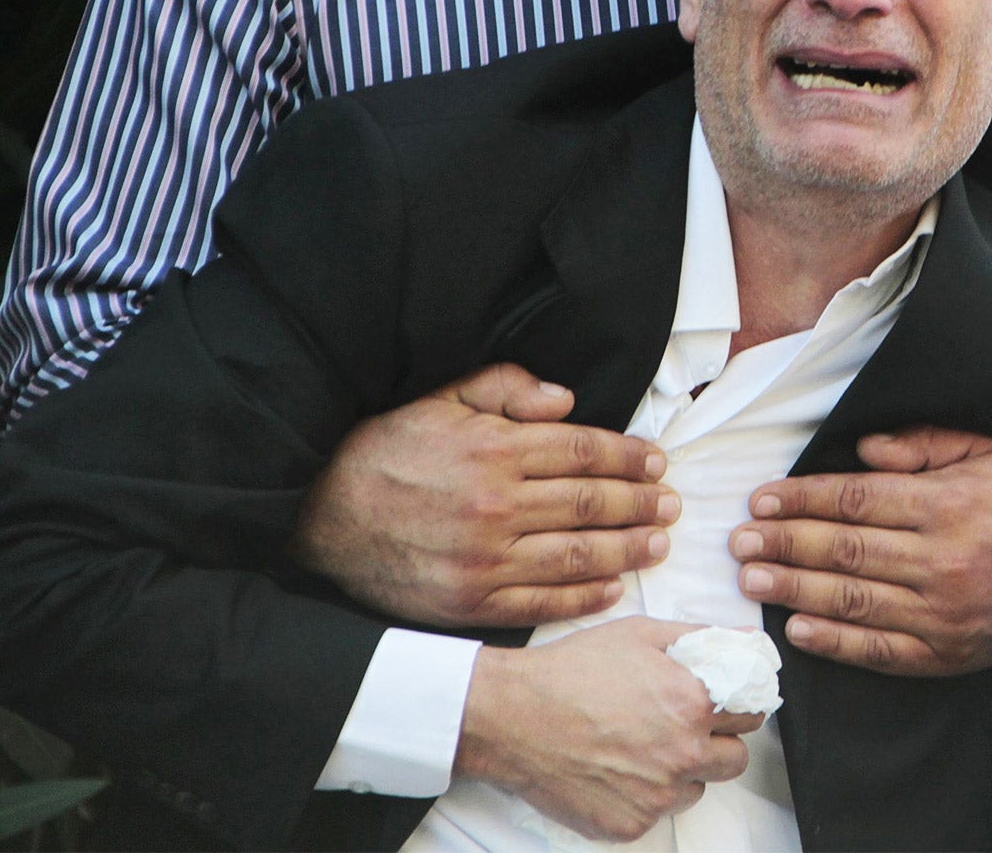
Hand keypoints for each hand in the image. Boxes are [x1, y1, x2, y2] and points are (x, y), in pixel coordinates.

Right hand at [291, 362, 678, 626]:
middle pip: (591, 503)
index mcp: (493, 450)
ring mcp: (484, 560)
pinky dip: (585, 598)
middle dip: (640, 502)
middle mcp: (495, 506)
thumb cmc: (388, 452)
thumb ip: (506, 388)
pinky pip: (542, 603)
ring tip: (659, 542)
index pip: (584, 450)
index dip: (628, 456)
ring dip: (628, 549)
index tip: (656, 461)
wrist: (321, 517)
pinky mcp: (470, 603)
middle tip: (671, 503)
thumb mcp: (442, 400)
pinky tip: (613, 587)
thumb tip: (567, 399)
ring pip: (577, 555)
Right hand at [456, 616, 763, 841]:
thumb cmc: (572, 672)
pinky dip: (647, 794)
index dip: (739, 705)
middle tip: (688, 726)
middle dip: (720, 742)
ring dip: (684, 771)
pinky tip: (619, 768)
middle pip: (736, 759)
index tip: (726, 704)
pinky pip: (658, 812)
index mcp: (692, 704)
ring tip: (645, 745)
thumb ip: (700, 637)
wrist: (512, 717)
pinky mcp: (629, 824)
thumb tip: (741, 639)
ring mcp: (656, 795)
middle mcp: (682, 754)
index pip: (752, 714)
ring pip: (698, 788)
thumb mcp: (640, 634)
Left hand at [729, 427, 991, 675]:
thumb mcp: (983, 449)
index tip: (761, 500)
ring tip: (752, 581)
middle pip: (846, 551)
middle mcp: (943, 560)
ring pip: (855, 602)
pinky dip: (835, 643)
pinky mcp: (945, 654)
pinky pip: (880, 651)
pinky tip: (798, 630)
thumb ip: (922, 444)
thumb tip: (861, 449)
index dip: (803, 500)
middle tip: (740, 543)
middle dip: (786, 545)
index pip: (857, 501)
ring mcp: (943, 612)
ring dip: (795, 591)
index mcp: (948, 504)